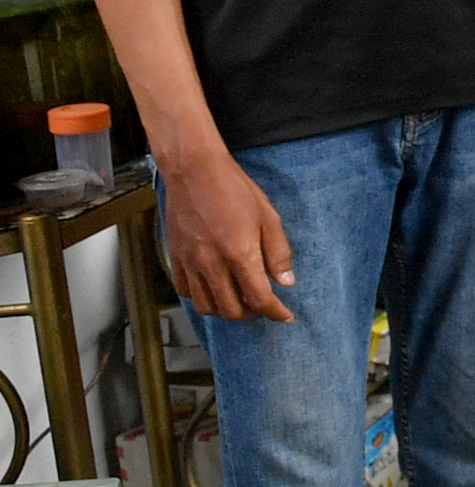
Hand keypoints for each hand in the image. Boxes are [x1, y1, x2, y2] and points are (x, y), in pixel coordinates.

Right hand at [161, 145, 295, 322]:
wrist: (195, 171)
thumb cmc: (233, 189)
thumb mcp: (268, 217)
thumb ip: (278, 252)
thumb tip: (286, 280)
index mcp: (240, 254)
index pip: (260, 298)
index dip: (275, 312)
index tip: (284, 315)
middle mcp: (213, 264)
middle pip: (232, 310)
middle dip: (252, 314)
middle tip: (263, 306)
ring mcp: (191, 262)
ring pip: (206, 306)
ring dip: (226, 310)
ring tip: (239, 300)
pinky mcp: (176, 257)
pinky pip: (185, 290)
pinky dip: (201, 297)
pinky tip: (213, 288)